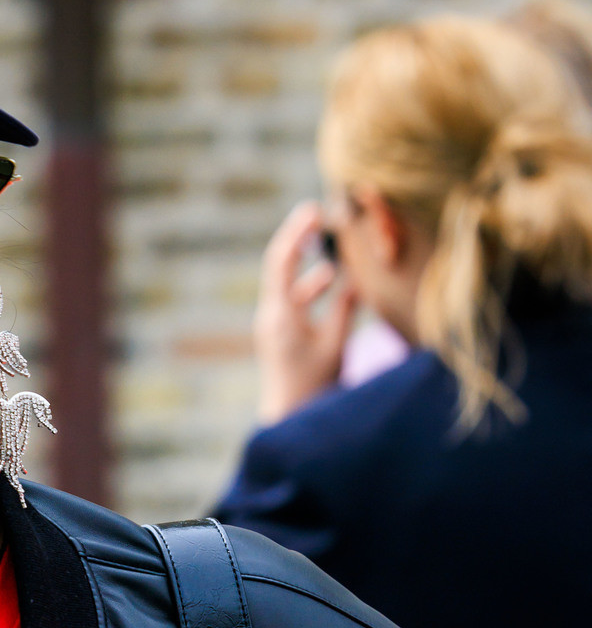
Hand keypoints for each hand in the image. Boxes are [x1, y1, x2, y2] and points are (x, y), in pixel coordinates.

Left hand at [254, 201, 356, 423]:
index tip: (315, 210)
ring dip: (315, 269)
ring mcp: (274, 324)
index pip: (281, 260)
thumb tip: (355, 278)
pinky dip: (315, 290)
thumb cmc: (313, 385)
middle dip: (302, 240)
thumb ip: (345, 307)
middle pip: (282, 265)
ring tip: (340, 258)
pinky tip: (338, 285)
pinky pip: (296, 301)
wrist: (291, 417)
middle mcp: (271, 315)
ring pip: (292, 284)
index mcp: (279, 314)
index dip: (297, 231)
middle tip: (321, 216)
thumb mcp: (335, 343)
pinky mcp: (281, 334)